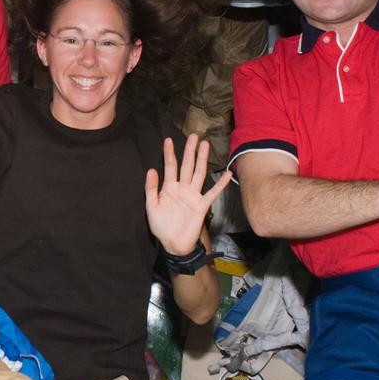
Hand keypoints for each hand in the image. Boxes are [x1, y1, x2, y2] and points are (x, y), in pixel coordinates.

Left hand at [146, 134, 231, 254]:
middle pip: (187, 166)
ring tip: (205, 145)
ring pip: (199, 174)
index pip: (170, 167)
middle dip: (189, 151)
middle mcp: (182, 188)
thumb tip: (151, 170)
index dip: (169, 153)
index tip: (168, 140)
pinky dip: (220, 184)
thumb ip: (151, 188)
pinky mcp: (202, 205)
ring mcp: (193, 196)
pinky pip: (213, 193)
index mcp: (169, 188)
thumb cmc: (161, 226)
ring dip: (202, 160)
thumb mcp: (151, 207)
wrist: (173, 243)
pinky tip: (227, 174)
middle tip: (193, 136)